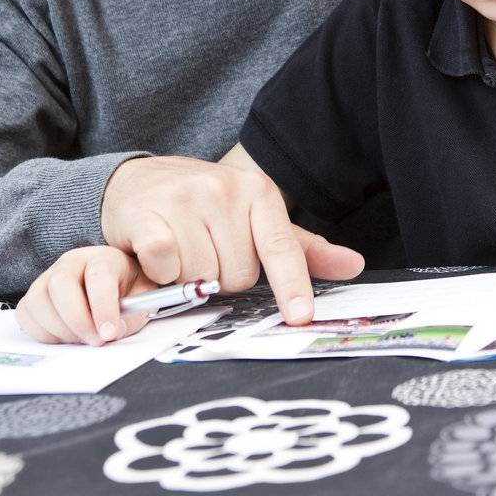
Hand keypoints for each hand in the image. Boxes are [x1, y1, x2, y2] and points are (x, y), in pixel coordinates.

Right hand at [16, 246, 157, 344]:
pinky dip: (42, 332)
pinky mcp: (33, 295)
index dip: (103, 307)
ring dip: (60, 329)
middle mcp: (71, 262)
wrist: (114, 285)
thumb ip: (132, 315)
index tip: (109, 333)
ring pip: (39, 300)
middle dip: (77, 320)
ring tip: (81, 339)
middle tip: (95, 340)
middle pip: (60, 284)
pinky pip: (26, 314)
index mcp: (103, 258)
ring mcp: (48, 277)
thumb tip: (111, 333)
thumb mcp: (142, 299)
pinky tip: (64, 336)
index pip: (99, 275)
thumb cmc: (127, 290)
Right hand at [100, 155, 363, 322]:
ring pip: (201, 277)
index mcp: (259, 194)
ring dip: (189, 281)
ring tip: (180, 256)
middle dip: (222, 281)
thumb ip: (300, 249)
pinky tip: (155, 259)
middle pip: (237, 276)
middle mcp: (224, 190)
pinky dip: (161, 273)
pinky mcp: (147, 213)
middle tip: (205, 257)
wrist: (140, 180)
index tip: (301, 316)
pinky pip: (166, 264)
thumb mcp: (254, 221)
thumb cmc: (204, 209)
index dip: (292, 285)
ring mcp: (185, 199)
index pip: (282, 247)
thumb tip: (354, 266)